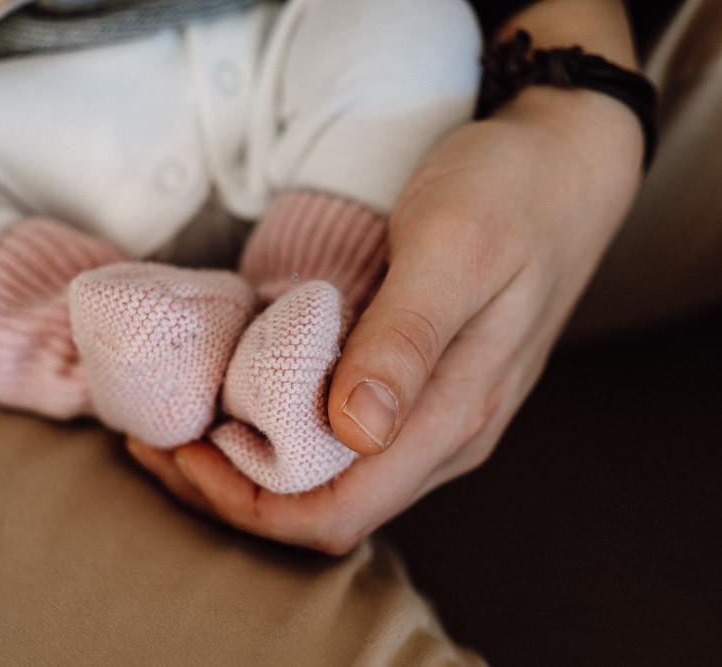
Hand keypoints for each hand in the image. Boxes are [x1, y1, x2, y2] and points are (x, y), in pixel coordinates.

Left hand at [128, 85, 644, 553]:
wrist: (566, 164)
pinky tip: (238, 401)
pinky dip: (276, 438)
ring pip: (330, 484)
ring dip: (248, 469)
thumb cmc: (510, 193)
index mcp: (453, 416)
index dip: (245, 501)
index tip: (177, 449)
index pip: (336, 512)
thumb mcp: (453, 248)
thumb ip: (406, 340)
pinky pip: (340, 446)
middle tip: (155, 440)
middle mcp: (444, 435)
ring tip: (182, 423)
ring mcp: (434, 416)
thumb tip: (357, 430)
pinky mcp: (421, 389)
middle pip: (324, 511)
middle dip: (230, 490)